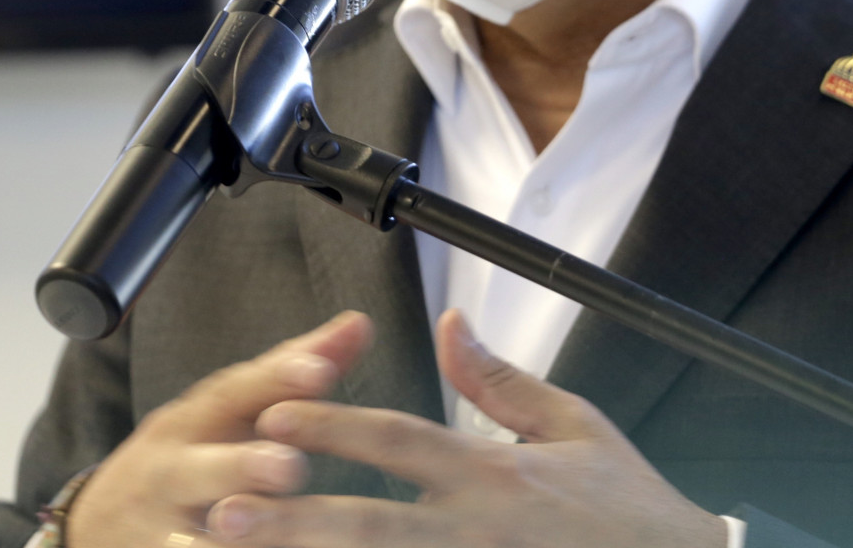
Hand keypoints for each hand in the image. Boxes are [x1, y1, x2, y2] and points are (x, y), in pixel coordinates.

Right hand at [67, 310, 372, 547]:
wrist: (96, 525)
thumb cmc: (189, 457)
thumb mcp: (227, 415)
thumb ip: (291, 374)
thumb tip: (361, 323)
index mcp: (194, 420)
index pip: (234, 392)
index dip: (277, 380)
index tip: (321, 370)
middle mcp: (172, 471)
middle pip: (208, 468)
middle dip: (244, 466)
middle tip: (289, 467)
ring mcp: (158, 528)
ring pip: (197, 537)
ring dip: (234, 537)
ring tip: (271, 538)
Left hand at [203, 309, 725, 547]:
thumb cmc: (631, 514)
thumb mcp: (578, 427)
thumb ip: (502, 382)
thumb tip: (449, 326)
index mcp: (495, 474)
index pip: (400, 440)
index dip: (333, 426)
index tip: (274, 413)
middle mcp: (477, 533)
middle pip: (368, 526)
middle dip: (291, 521)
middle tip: (221, 513)